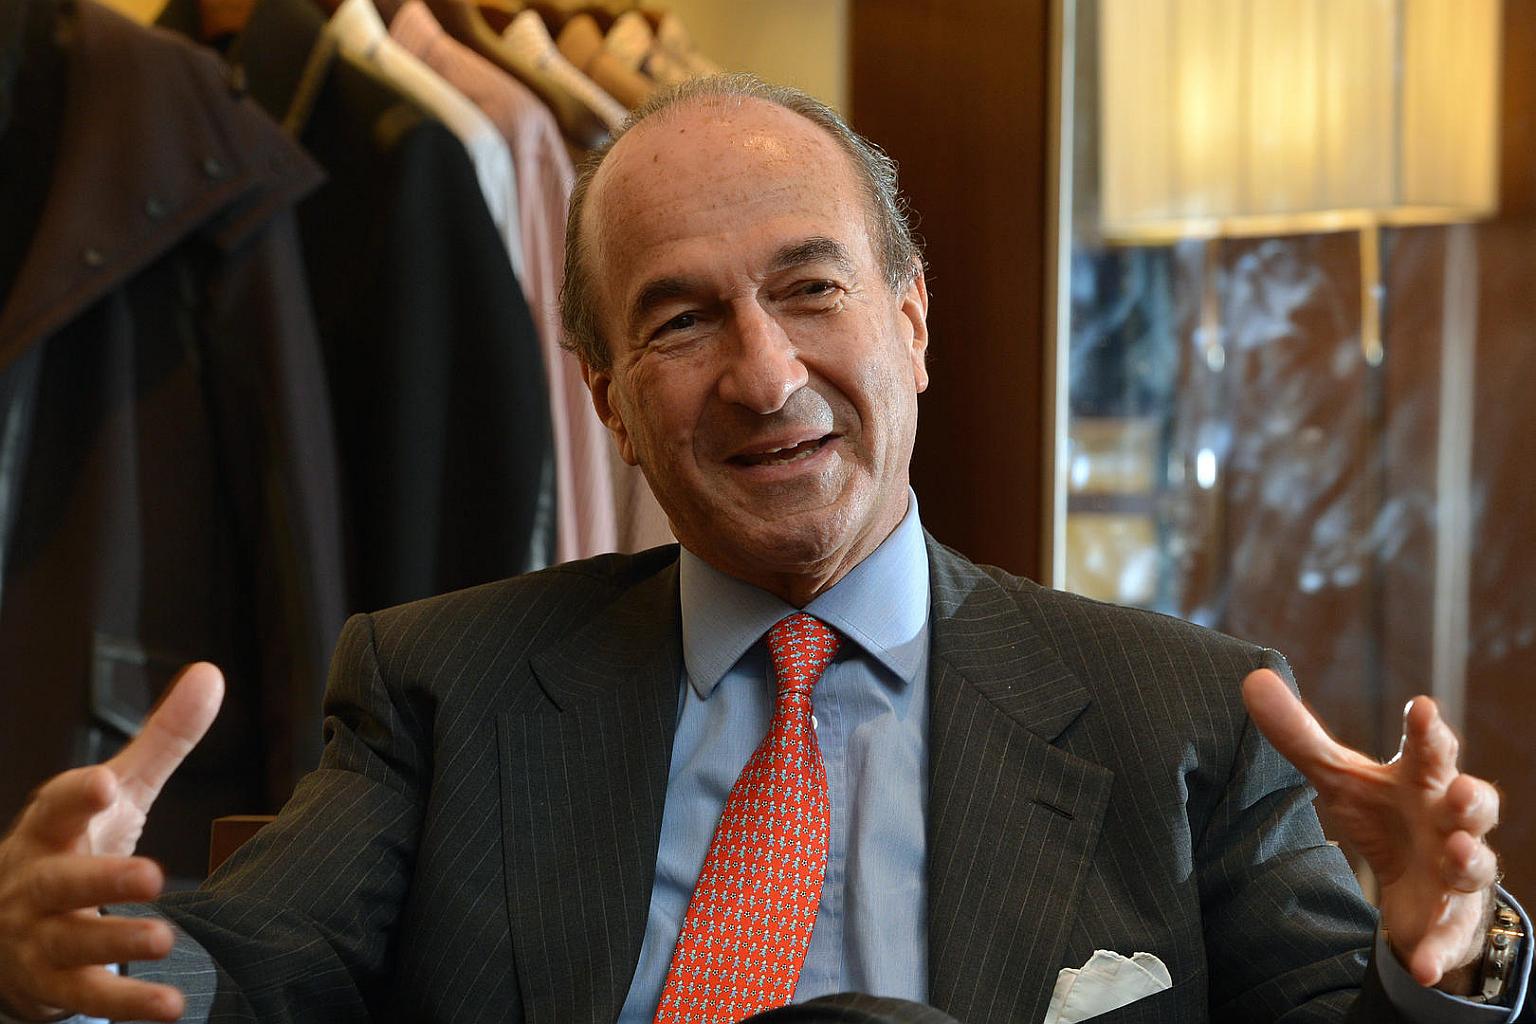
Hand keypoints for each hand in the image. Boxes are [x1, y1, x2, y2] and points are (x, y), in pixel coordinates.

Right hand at [0, 663, 223, 1021]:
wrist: (4, 930)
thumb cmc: (73, 845)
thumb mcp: (116, 793)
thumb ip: (163, 739)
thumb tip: (211, 672)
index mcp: (51, 830)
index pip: (56, 807)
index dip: (76, 796)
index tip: (101, 781)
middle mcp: (37, 884)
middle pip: (64, 881)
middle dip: (102, 879)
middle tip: (153, 875)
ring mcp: (39, 938)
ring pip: (72, 943)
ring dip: (118, 942)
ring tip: (167, 939)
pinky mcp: (53, 987)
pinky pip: (89, 998)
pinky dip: (130, 1004)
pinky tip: (171, 1007)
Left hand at [1243, 670, 1499, 991]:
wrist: (1417, 884)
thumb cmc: (1385, 814)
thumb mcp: (1340, 776)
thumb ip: (1300, 734)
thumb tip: (1253, 678)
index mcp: (1421, 782)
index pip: (1431, 750)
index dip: (1428, 730)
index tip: (1421, 708)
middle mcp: (1448, 822)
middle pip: (1473, 804)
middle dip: (1471, 797)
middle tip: (1459, 791)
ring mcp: (1456, 872)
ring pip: (1475, 865)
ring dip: (1469, 859)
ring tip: (1455, 852)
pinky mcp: (1450, 919)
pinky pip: (1448, 936)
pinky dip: (1437, 950)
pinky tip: (1423, 966)